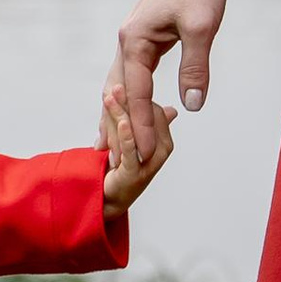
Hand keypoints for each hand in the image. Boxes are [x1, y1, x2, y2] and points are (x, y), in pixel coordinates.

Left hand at [99, 80, 172, 215]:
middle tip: (111, 90)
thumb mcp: (134, 137)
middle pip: (144, 117)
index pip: (153, 108)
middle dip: (125, 103)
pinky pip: (131, 149)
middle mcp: (161, 149)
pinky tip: (121, 122)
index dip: (135, 96)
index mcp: (163, 138)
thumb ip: (146, 121)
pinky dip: (125, 135)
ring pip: (135, 130)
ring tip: (108, 97)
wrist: (109, 196)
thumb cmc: (122, 165)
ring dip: (118, 112)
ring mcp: (150, 162)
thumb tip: (172, 110)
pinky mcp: (135, 172)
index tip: (119, 84)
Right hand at [114, 0, 229, 161]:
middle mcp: (126, 41)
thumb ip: (195, 67)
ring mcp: (133, 39)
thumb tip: (192, 106)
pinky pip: (133, 75)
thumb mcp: (202, 28)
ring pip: (120, 85)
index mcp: (134, 41)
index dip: (140, 128)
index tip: (142, 157)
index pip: (137, 95)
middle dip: (117, 127)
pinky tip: (132, 110)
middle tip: (112, 162)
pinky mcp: (144, 37)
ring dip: (117, 114)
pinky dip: (130, 97)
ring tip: (108, 145)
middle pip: (117, 93)